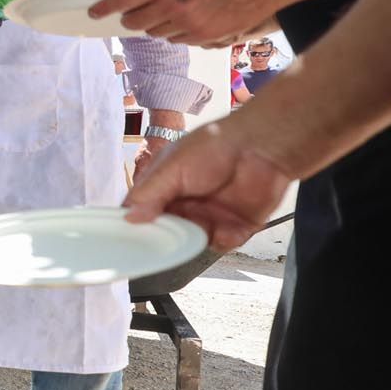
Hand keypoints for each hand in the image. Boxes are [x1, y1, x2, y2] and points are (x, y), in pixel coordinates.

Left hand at [90, 0, 282, 47]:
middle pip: (134, 23)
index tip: (94, 12)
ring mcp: (189, 25)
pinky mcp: (203, 38)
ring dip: (154, 24)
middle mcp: (174, 7)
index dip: (105, 7)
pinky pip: (176, 40)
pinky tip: (187, 18)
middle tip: (135, 10)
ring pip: (155, 33)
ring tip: (171, 9)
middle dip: (130, 17)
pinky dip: (174, 31)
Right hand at [123, 120, 293, 251]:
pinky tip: (230, 229)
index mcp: (163, 188)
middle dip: (169, 236)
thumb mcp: (172, 166)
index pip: (142, 212)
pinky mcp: (234, 226)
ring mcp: (209, 216)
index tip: (133, 236)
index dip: (136, 225)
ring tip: (208, 224)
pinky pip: (222, 244)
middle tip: (175, 232)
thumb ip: (150, 193)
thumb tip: (129, 218)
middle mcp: (184, 205)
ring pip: (192, 242)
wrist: (261, 146)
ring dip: (198, 238)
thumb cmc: (214, 145)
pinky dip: (225, 239)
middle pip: (166, 232)